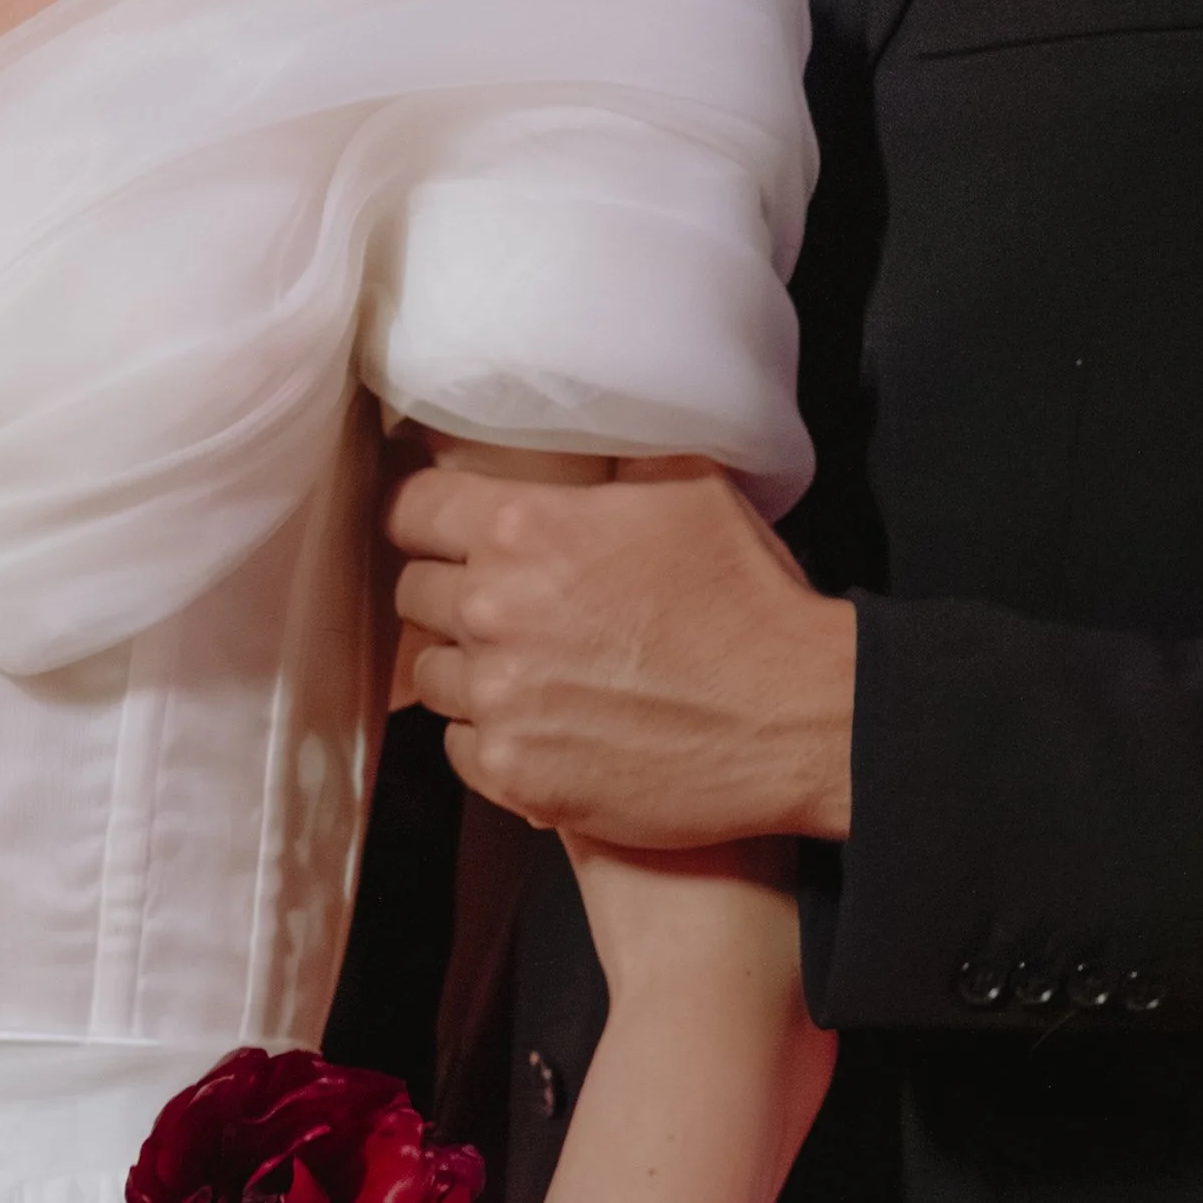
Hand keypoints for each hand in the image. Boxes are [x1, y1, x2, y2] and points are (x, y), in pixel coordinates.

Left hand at [387, 459, 855, 848]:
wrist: (788, 721)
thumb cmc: (748, 601)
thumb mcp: (692, 489)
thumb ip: (618, 457)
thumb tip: (593, 430)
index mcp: (524, 529)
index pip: (414, 510)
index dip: (427, 517)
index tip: (440, 530)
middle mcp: (495, 612)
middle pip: (415, 594)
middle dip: (449, 594)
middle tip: (498, 607)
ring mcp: (500, 700)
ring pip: (432, 676)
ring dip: (468, 669)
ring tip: (523, 671)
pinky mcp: (515, 772)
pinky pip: (459, 747)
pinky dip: (488, 736)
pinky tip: (537, 724)